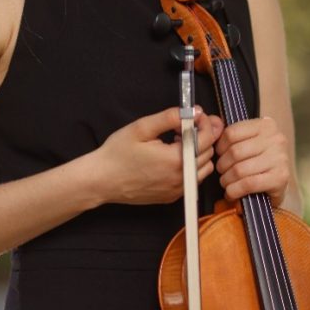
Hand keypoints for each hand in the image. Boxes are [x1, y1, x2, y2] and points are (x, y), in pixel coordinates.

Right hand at [96, 107, 222, 204]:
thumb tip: (193, 111)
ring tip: (179, 141)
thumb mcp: (141, 128)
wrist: (101, 180)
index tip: (197, 115)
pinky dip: (190, 166)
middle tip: (186, 124)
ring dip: (198, 152)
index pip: (207, 139)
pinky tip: (172, 157)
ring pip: (204, 169)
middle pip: (208, 153)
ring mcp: (177, 191)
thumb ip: (170, 117)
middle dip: (203, 135)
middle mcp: (181, 178)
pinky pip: (192, 180)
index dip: (206, 123)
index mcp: (176, 160)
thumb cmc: (117, 154)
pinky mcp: (171, 197)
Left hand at [215, 116, 289, 206]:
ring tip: (225, 183)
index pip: (232, 133)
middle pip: (235, 152)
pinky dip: (235, 190)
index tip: (219, 154)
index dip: (220, 146)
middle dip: (222, 165)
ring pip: (240, 169)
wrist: (279, 181)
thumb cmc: (259, 159)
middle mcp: (276, 139)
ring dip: (227, 179)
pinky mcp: (280, 178)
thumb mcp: (249, 140)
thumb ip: (233, 134)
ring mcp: (280, 158)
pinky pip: (248, 184)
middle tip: (221, 172)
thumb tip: (213, 126)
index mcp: (266, 125)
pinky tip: (231, 193)